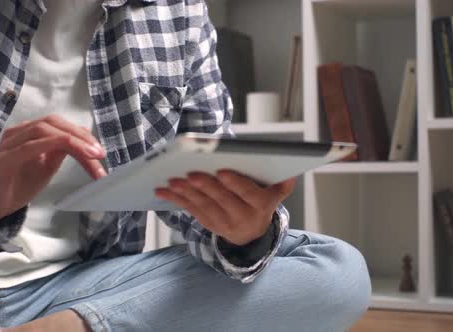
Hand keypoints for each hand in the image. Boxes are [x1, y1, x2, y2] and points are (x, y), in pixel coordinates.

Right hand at [0, 115, 106, 220]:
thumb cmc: (19, 183)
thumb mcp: (47, 166)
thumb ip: (61, 151)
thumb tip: (84, 139)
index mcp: (29, 133)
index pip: (59, 125)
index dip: (82, 135)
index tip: (100, 152)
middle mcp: (19, 133)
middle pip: (53, 123)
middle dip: (81, 137)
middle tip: (100, 154)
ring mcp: (10, 144)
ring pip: (44, 130)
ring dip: (72, 141)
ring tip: (91, 156)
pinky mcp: (5, 160)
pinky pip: (29, 146)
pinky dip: (52, 145)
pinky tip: (71, 152)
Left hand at [155, 170, 295, 245]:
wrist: (252, 232)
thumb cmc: (262, 201)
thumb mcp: (276, 194)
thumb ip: (282, 183)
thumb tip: (290, 173)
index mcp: (260, 206)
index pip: (247, 194)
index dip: (235, 184)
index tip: (222, 171)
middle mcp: (242, 217)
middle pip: (222, 200)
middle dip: (205, 186)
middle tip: (191, 173)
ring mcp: (224, 224)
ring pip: (203, 206)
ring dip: (186, 193)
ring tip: (173, 181)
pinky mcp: (208, 224)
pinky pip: (191, 211)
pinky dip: (175, 200)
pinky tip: (162, 191)